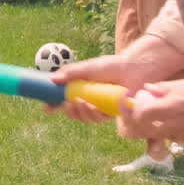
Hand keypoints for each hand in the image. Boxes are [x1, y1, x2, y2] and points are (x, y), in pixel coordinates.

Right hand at [47, 36, 183, 124]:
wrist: (136, 69)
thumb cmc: (113, 65)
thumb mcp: (88, 68)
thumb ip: (71, 73)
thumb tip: (52, 79)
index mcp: (82, 88)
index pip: (65, 99)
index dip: (55, 104)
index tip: (47, 108)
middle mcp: (91, 98)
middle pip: (74, 112)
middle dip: (69, 111)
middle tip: (70, 103)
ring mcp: (102, 106)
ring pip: (86, 118)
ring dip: (82, 112)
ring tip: (84, 103)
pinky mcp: (114, 112)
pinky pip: (100, 119)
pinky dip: (95, 114)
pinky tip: (95, 107)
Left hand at [119, 77, 183, 145]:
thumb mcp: (182, 84)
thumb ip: (161, 88)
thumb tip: (147, 89)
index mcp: (167, 109)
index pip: (140, 116)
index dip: (134, 112)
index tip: (134, 107)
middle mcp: (173, 126)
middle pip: (146, 132)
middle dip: (140, 125)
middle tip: (142, 116)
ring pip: (162, 136)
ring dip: (158, 129)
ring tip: (163, 117)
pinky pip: (178, 139)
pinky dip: (175, 132)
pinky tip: (181, 122)